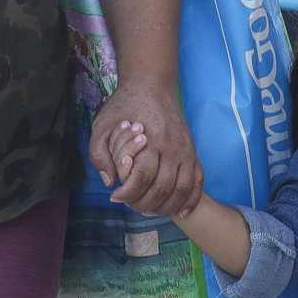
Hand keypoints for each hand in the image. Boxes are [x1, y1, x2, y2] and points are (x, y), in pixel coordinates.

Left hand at [94, 82, 201, 217]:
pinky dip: (191, 200)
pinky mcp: (193, 152)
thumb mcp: (102, 125)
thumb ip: (99, 153)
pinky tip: (180, 211)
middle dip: (144, 204)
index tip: (115, 198)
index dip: (128, 194)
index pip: (142, 178)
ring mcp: (186, 151)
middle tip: (130, 205)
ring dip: (166, 206)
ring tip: (150, 210)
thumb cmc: (124, 106)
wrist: (151, 86)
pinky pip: (198, 181)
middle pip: (162, 188)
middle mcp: (171, 147)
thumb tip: (109, 181)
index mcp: (149, 141)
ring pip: (183, 189)